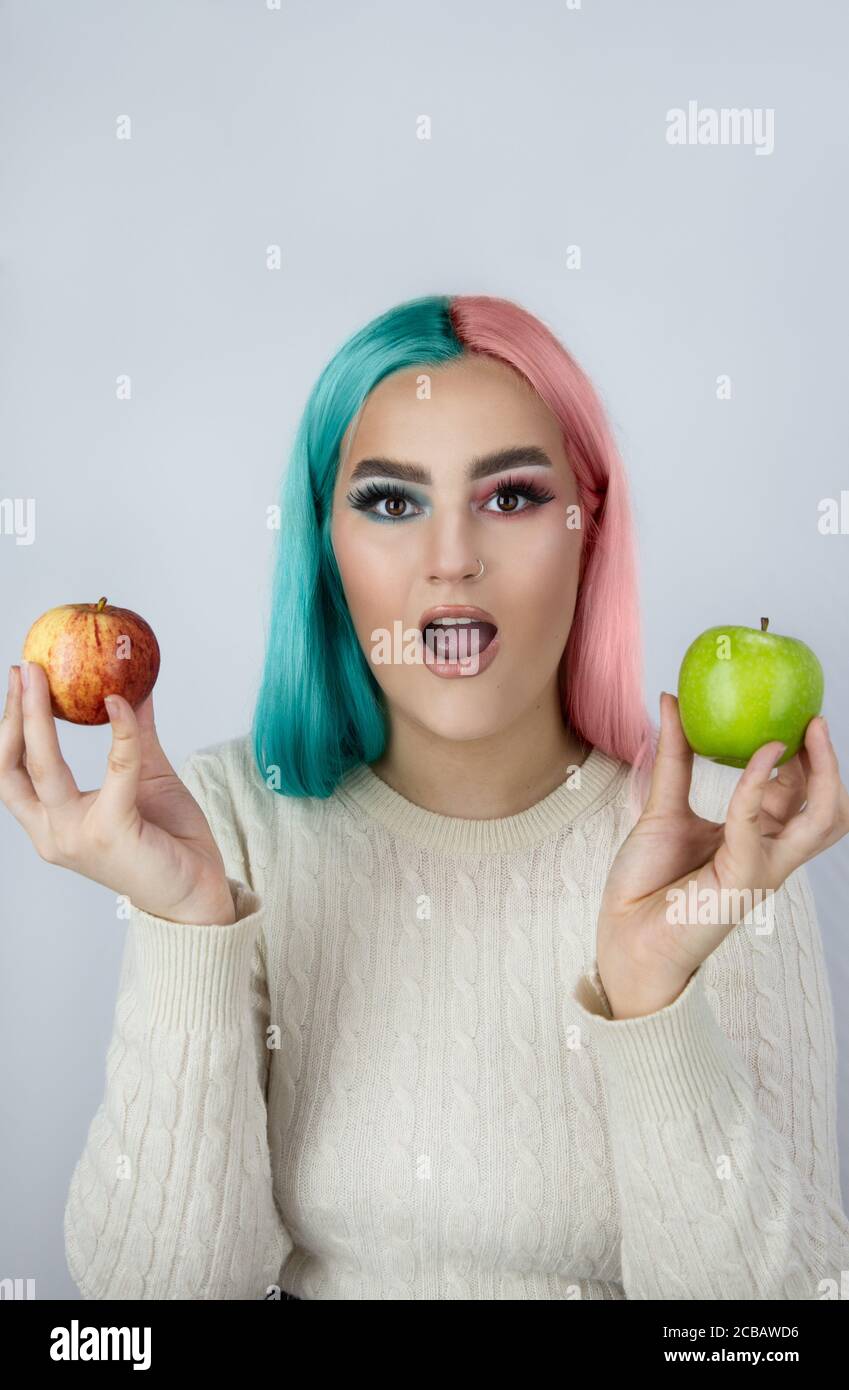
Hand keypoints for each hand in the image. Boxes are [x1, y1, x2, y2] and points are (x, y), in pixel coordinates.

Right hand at [0, 662, 235, 924]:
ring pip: (43, 767)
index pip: (12, 772)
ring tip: (47, 679)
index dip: (8, 726)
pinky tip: (121, 704)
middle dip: (13, 714)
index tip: (18, 681)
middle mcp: (53, 833)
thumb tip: (132, 687)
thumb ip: (134, 738)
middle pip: (13, 768)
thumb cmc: (168, 842)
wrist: (197, 893)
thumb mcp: (144, 778)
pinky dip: (120, 734)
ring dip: (41, 717)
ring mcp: (76, 837)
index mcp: (52, 824)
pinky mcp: (110, 833)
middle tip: (24, 671)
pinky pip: (115, 770)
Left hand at [596, 692, 848, 1018]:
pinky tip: (758, 755)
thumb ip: (675, 755)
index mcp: (753, 839)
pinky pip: (756, 824)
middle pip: (826, 811)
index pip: (798, 796)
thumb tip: (672, 699)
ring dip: (821, 775)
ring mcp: (760, 870)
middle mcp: (766, 855)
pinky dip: (757, 784)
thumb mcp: (661, 806)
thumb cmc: (645, 884)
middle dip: (830, 766)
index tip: (798, 715)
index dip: (807, 758)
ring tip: (805, 734)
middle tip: (815, 721)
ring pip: (820, 823)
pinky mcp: (742, 881)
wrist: (622, 937)